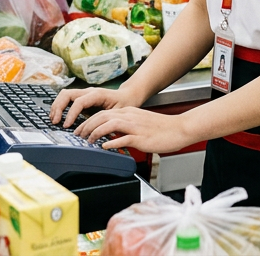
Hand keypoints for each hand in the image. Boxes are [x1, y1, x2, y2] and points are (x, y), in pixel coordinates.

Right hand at [49, 85, 143, 127]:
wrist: (128, 96)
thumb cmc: (125, 105)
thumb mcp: (119, 113)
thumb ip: (108, 121)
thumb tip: (97, 131)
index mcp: (98, 94)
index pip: (79, 102)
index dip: (71, 114)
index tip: (66, 125)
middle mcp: (89, 91)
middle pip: (67, 94)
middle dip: (59, 107)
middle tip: (56, 122)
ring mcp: (84, 93)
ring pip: (64, 94)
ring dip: (57, 106)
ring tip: (54, 119)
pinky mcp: (82, 97)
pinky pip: (67, 98)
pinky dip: (60, 106)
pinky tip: (59, 117)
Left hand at [75, 106, 196, 152]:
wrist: (180, 129)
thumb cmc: (163, 129)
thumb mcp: (141, 123)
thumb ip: (126, 127)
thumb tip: (112, 136)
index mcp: (130, 112)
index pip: (103, 113)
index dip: (89, 121)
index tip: (81, 129)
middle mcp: (130, 116)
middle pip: (102, 117)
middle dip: (87, 126)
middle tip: (78, 135)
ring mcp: (135, 126)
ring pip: (109, 124)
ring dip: (95, 132)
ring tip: (88, 141)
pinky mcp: (141, 137)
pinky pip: (122, 138)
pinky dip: (111, 142)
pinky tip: (105, 147)